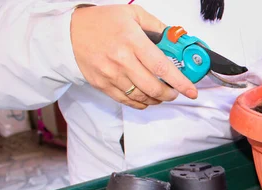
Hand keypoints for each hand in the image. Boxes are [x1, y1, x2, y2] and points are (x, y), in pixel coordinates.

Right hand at [71, 4, 197, 109]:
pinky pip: (127, 101)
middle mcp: (122, 60)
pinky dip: (141, 103)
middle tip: (175, 92)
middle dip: (170, 94)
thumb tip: (176, 39)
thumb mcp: (132, 14)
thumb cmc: (102, 22)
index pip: (162, 67)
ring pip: (142, 97)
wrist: (70, 32)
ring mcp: (111, 75)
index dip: (180, 82)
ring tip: (161, 94)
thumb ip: (157, 26)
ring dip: (156, 99)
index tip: (191, 91)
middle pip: (153, 88)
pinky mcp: (102, 85)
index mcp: (132, 41)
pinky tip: (146, 98)